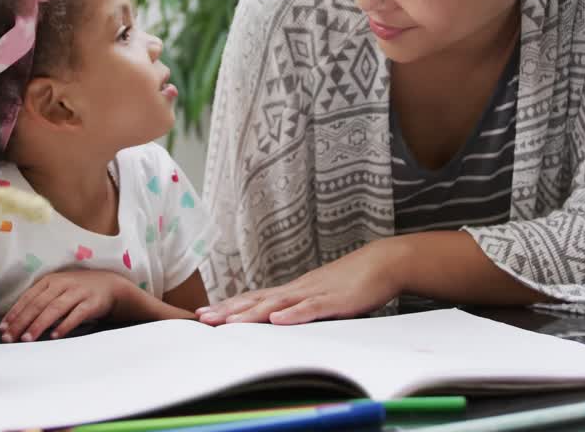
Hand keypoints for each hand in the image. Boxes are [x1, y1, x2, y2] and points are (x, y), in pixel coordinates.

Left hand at [0, 269, 130, 342]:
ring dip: (39, 324)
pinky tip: (54, 336)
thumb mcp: (58, 289)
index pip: (28, 297)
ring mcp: (78, 292)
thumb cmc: (78, 290)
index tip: (3, 328)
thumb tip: (16, 321)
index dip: (15, 313)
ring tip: (27, 339)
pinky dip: (64, 325)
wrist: (110, 286)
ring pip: (54, 309)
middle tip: (10, 337)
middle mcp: (63, 284)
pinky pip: (76, 315)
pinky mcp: (92, 303)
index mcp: (51, 280)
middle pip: (38, 304)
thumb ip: (40, 300)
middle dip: (22, 322)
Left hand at [197, 239, 404, 325]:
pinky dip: (292, 314)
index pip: (254, 298)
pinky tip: (276, 319)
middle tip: (201, 320)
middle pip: (257, 300)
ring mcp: (315, 293)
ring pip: (277, 304)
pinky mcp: (335, 300)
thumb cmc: (354, 282)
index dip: (229, 306)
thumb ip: (302, 308)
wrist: (384, 262)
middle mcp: (298, 289)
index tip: (204, 314)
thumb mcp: (322, 297)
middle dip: (228, 311)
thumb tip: (281, 321)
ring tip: (227, 322)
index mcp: (294, 290)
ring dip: (250, 313)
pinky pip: (310, 308)